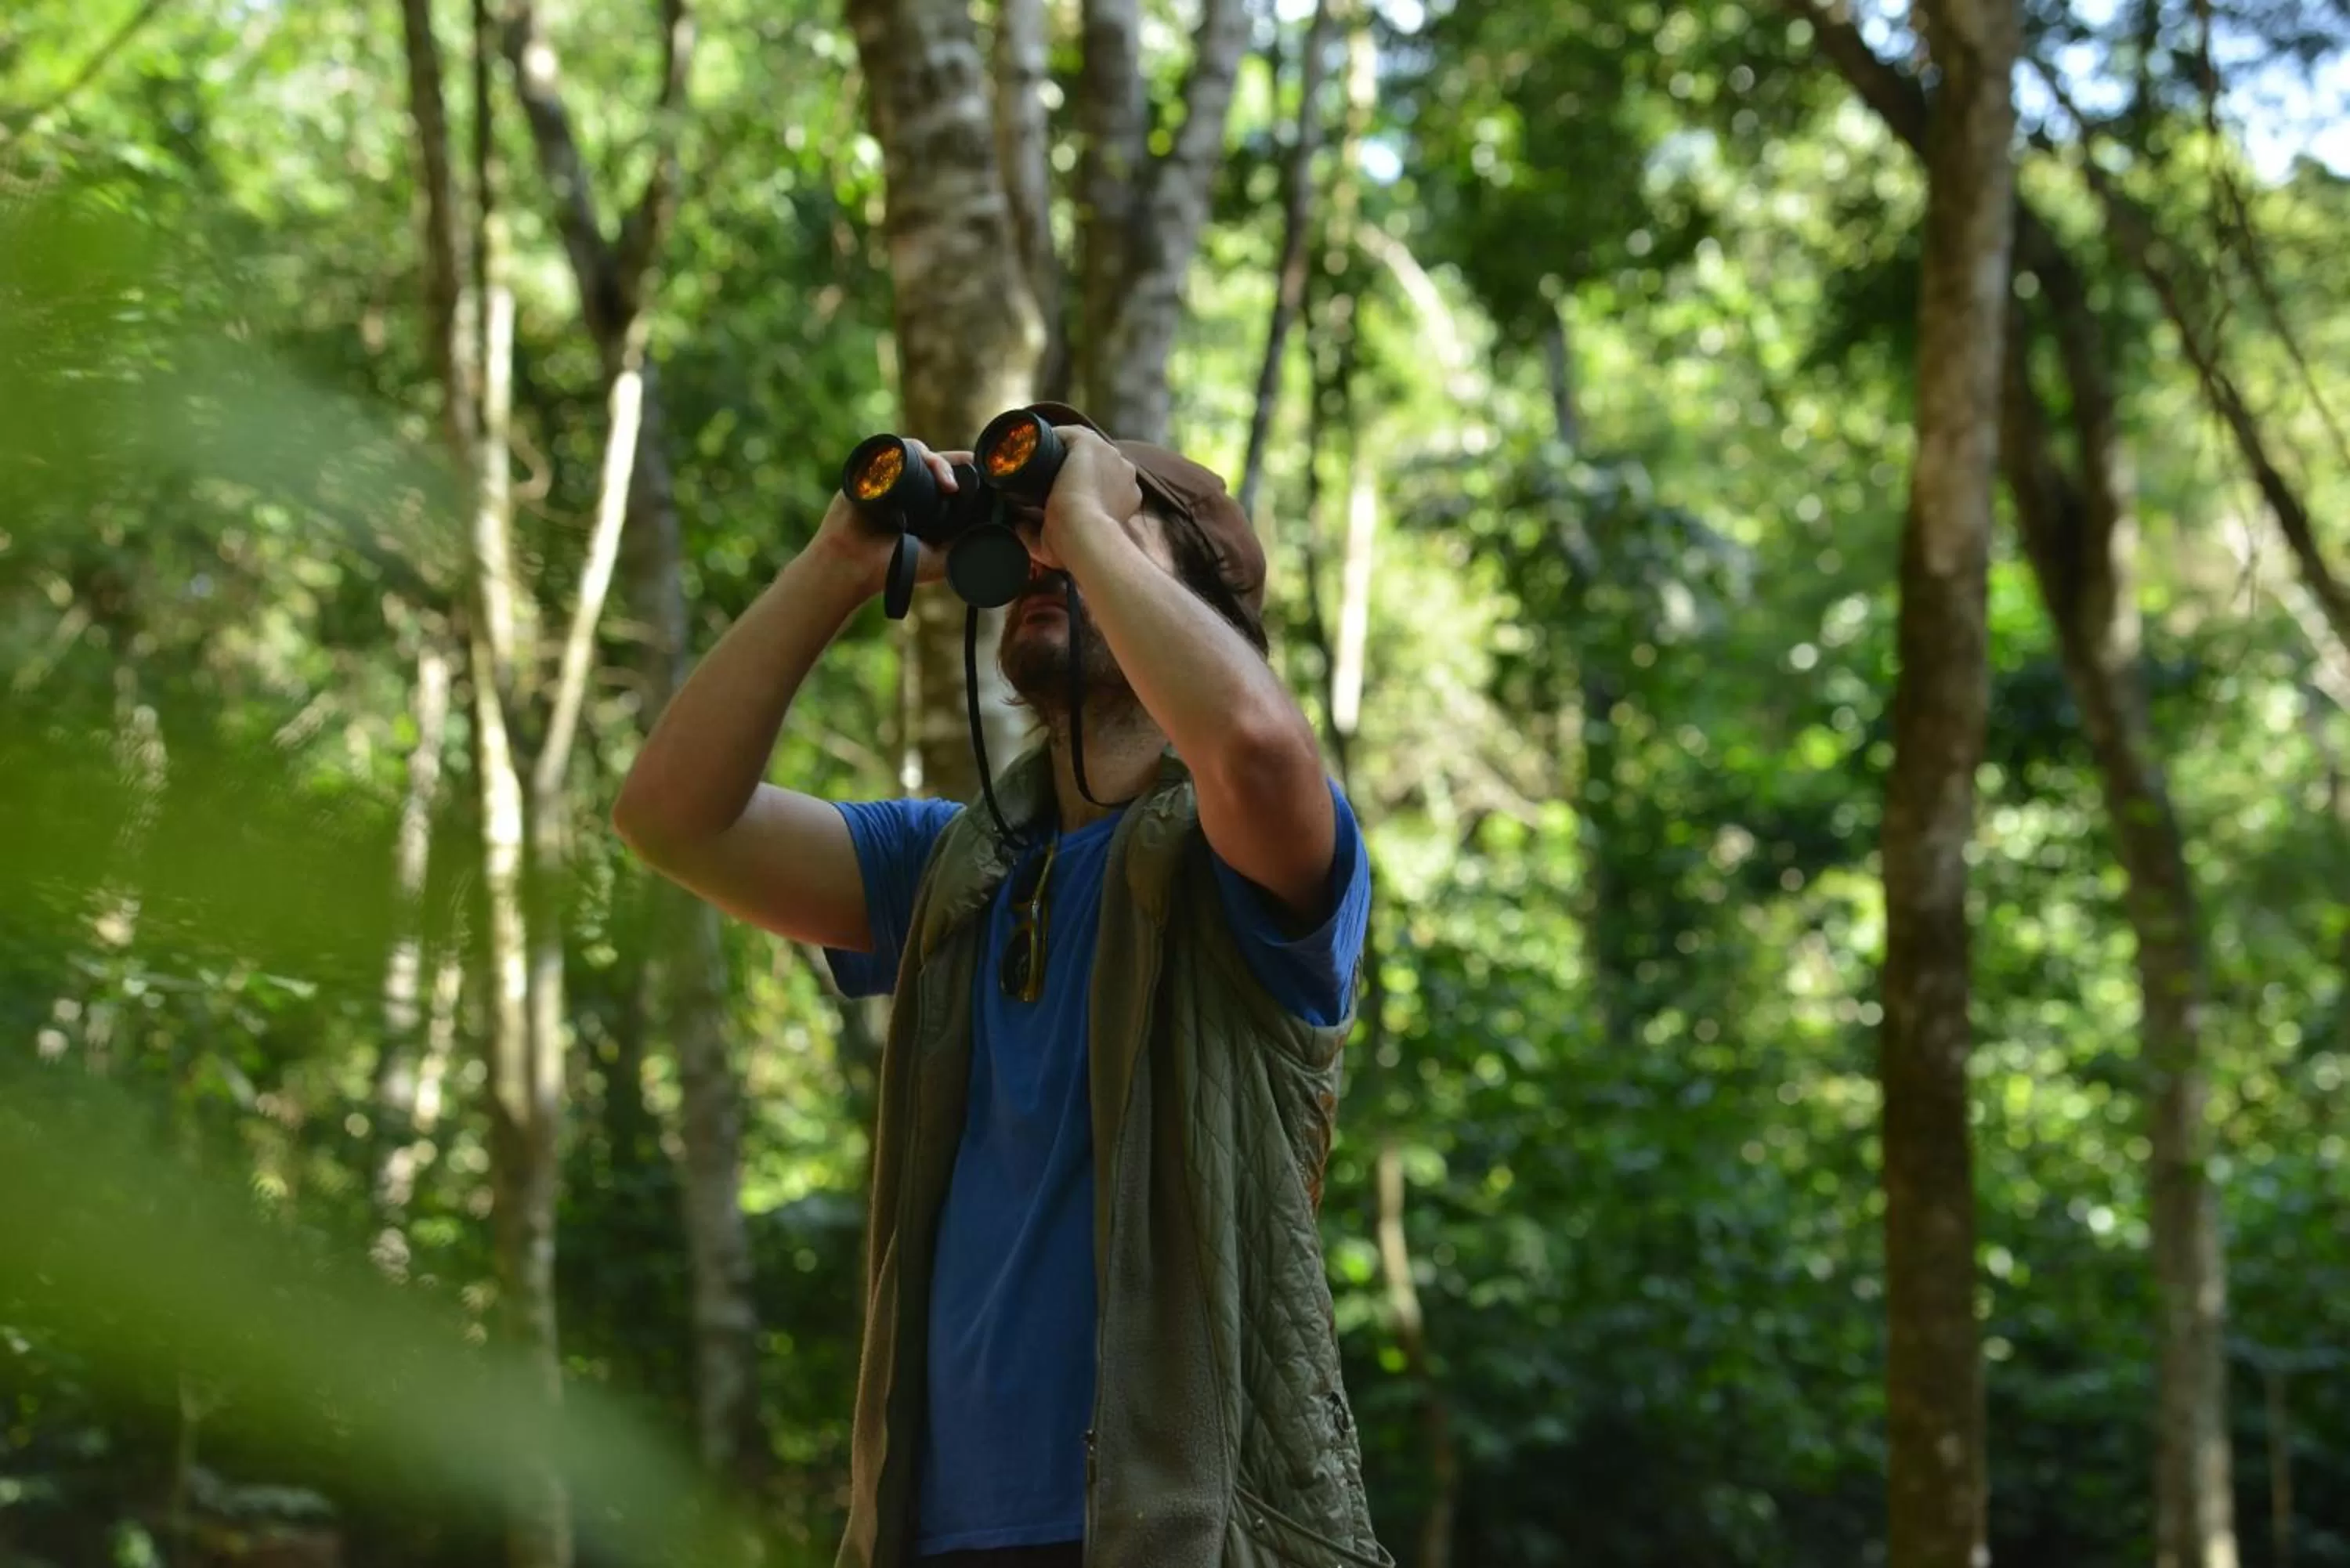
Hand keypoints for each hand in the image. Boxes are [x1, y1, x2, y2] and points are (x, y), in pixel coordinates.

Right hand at [807, 442, 969, 598]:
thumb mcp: (939, 560)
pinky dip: (908, 452)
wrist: (851, 564)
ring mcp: (890, 476)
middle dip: (952, 465)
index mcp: (926, 502)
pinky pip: (893, 451)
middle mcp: (910, 486)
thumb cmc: (891, 565)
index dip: (965, 470)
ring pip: (918, 453)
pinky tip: (922, 463)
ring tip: (946, 484)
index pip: (949, 476)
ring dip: (935, 462)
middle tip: (959, 484)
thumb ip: (964, 547)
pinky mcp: (870, 469)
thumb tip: (995, 533)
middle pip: (936, 461)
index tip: (984, 473)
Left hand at [1040, 427, 1147, 559]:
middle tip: (1053, 474)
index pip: (1108, 480)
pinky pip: (1069, 434)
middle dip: (1079, 465)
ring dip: (1066, 448)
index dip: (1088, 482)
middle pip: (1099, 461)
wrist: (1083, 532)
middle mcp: (1124, 471)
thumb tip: (1020, 527)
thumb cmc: (1078, 545)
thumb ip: (1039, 536)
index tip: (1066, 488)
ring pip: (1085, 444)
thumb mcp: (1061, 545)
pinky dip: (1053, 436)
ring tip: (1042, 456)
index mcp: (1127, 495)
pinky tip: (1036, 443)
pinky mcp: (1089, 444)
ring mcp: (1109, 455)